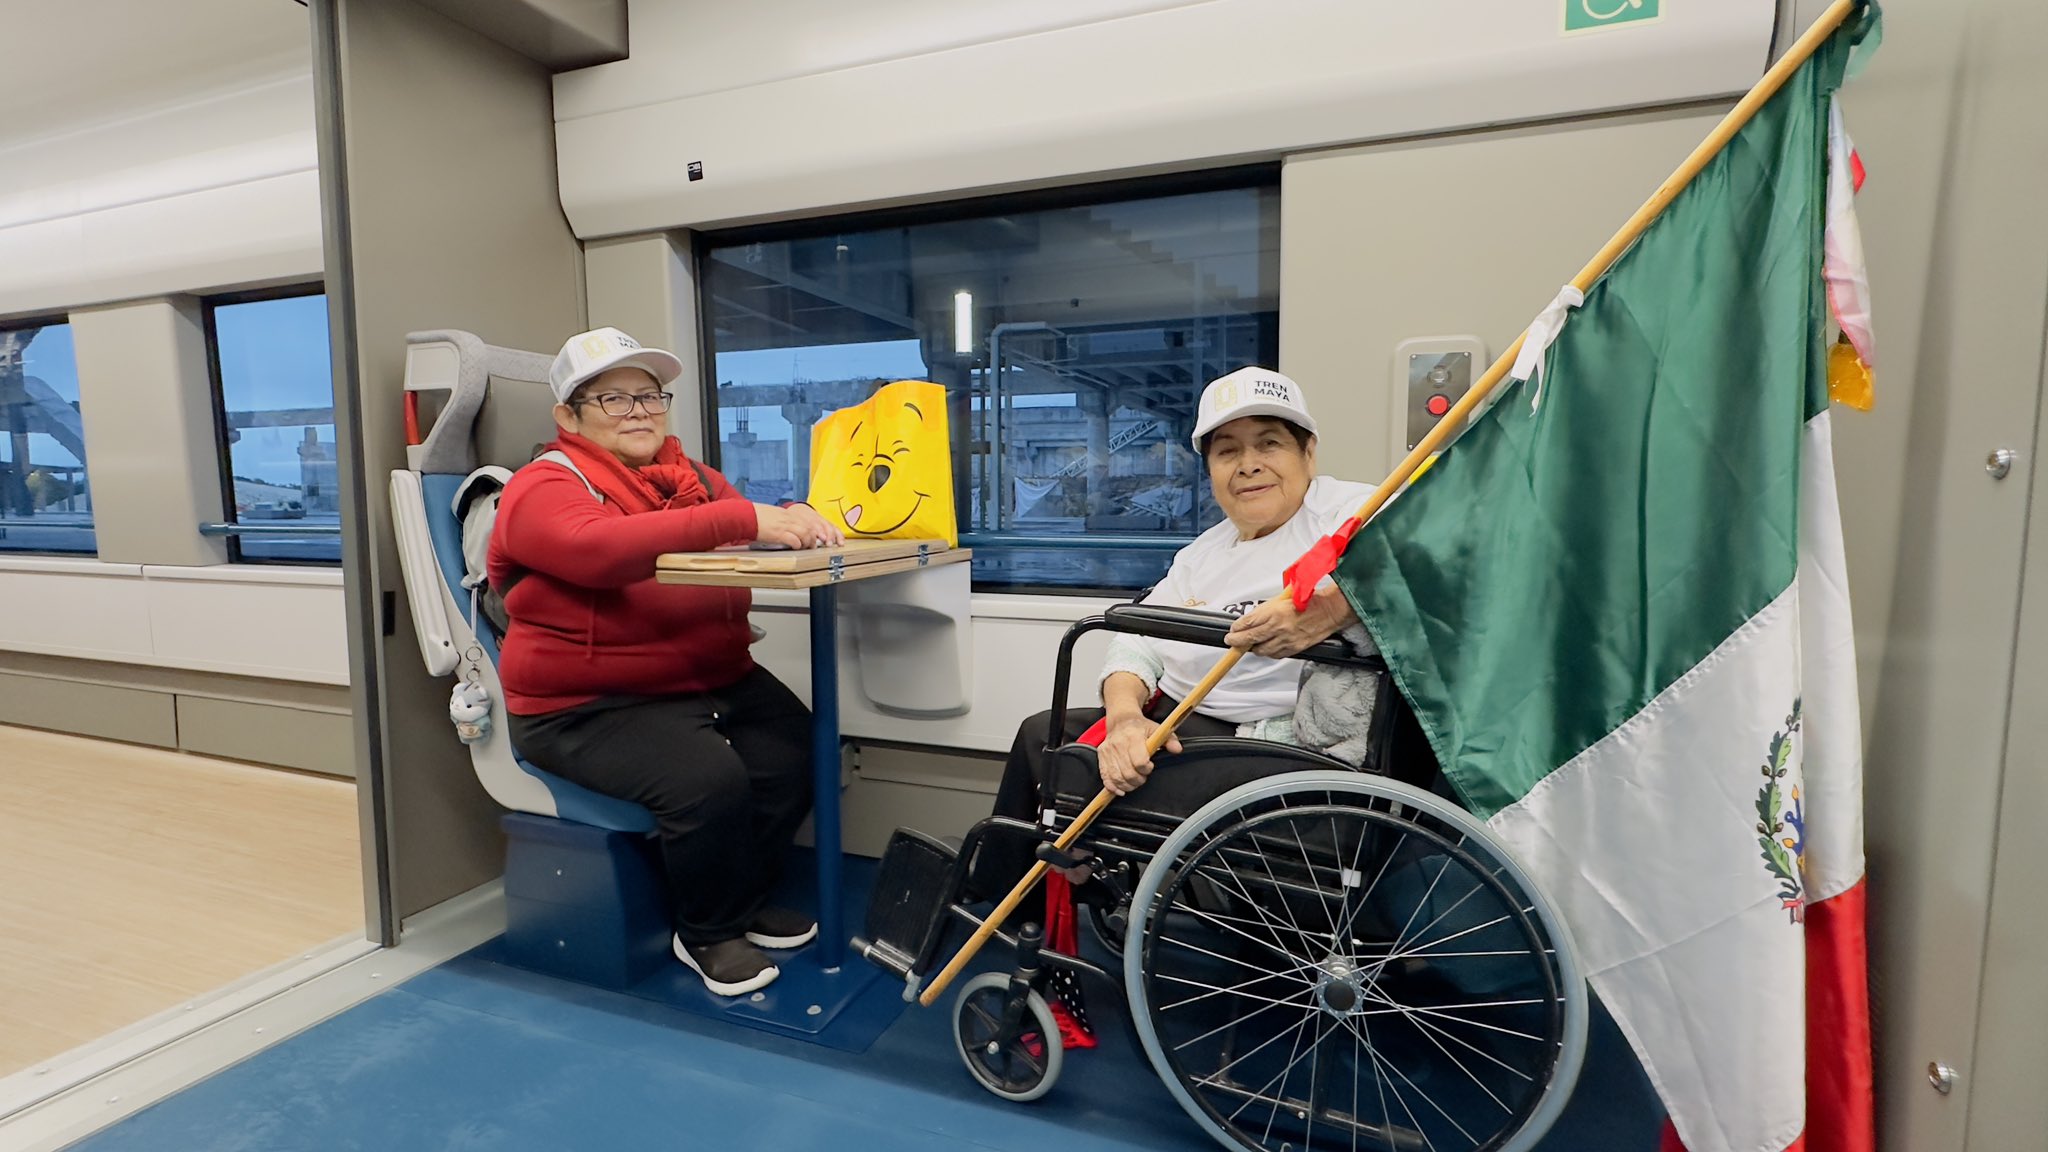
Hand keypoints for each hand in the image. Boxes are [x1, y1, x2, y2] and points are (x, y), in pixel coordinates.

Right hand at [753, 503, 844, 548]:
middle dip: (813, 538)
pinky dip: (797, 545)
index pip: (806, 521)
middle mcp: (788, 519)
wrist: (746, 516)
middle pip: (809, 527)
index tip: (813, 537)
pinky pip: (794, 540)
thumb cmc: (755, 516)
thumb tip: (786, 527)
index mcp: (787, 514)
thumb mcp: (772, 515)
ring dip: (807, 542)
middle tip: (812, 545)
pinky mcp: (779, 534)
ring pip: (805, 533)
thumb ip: (781, 520)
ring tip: (805, 548)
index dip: (812, 530)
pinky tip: (795, 548)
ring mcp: (784, 526)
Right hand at [1097, 711, 1181, 795]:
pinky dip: (1112, 786)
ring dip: (1128, 785)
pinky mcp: (1102, 757)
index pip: (1139, 761)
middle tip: (1142, 776)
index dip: (1146, 769)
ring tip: (1134, 781)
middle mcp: (1118, 744)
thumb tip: (1177, 749)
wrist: (1121, 721)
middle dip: (1138, 780)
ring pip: (1117, 778)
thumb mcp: (1157, 729)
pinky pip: (1105, 777)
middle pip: (1128, 773)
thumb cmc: (1139, 727)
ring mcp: (1108, 751)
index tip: (1149, 766)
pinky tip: (1120, 789)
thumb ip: (1169, 740)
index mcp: (1133, 736)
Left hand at [1226, 585, 1356, 659]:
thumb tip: (1249, 621)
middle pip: (1250, 638)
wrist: (1328, 611)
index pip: (1247, 622)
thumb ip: (1265, 611)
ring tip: (1249, 644)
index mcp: (1274, 611)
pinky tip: (1265, 647)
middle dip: (1237, 641)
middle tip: (1231, 641)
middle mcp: (1279, 627)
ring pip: (1261, 650)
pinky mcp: (1294, 648)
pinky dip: (1268, 652)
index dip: (1236, 628)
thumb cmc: (1307, 601)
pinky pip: (1275, 655)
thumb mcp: (1281, 599)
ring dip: (1253, 647)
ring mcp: (1286, 639)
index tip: (1232, 630)